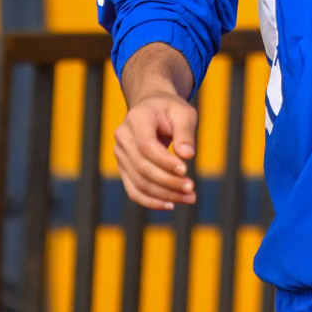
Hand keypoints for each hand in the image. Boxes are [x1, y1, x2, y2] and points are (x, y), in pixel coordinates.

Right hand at [114, 92, 197, 209]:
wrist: (152, 107)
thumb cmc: (170, 109)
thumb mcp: (183, 113)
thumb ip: (185, 132)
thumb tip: (188, 156)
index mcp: (136, 119)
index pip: (146, 146)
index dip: (165, 161)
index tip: (186, 170)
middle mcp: (123, 137)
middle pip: (142, 167)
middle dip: (168, 182)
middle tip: (191, 189)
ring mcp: (120, 154)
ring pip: (139, 183)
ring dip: (164, 195)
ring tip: (188, 198)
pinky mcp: (124, 168)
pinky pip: (134, 190)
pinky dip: (151, 201)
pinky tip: (170, 204)